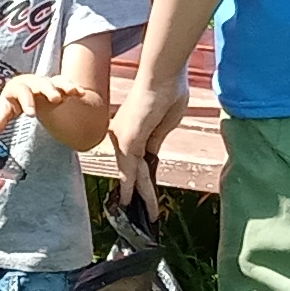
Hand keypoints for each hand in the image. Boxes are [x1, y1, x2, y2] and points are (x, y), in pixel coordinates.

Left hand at [0, 71, 108, 151]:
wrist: (25, 86)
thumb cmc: (14, 100)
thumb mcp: (7, 108)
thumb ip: (1, 119)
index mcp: (19, 87)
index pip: (22, 92)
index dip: (27, 102)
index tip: (32, 114)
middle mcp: (34, 82)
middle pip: (41, 83)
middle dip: (49, 90)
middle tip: (56, 99)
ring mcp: (48, 82)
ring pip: (57, 81)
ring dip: (65, 86)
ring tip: (74, 92)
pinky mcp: (59, 85)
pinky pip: (67, 84)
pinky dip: (74, 88)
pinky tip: (81, 94)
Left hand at [113, 57, 193, 205]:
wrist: (163, 75)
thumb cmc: (169, 90)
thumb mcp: (165, 123)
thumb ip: (156, 140)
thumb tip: (152, 158)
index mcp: (129, 129)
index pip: (134, 160)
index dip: (139, 178)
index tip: (143, 193)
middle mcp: (120, 135)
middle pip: (130, 170)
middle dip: (138, 193)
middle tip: (143, 211)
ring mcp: (121, 138)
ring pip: (132, 174)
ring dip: (142, 196)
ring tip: (149, 215)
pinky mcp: (127, 142)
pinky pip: (130, 171)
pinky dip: (132, 188)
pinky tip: (132, 202)